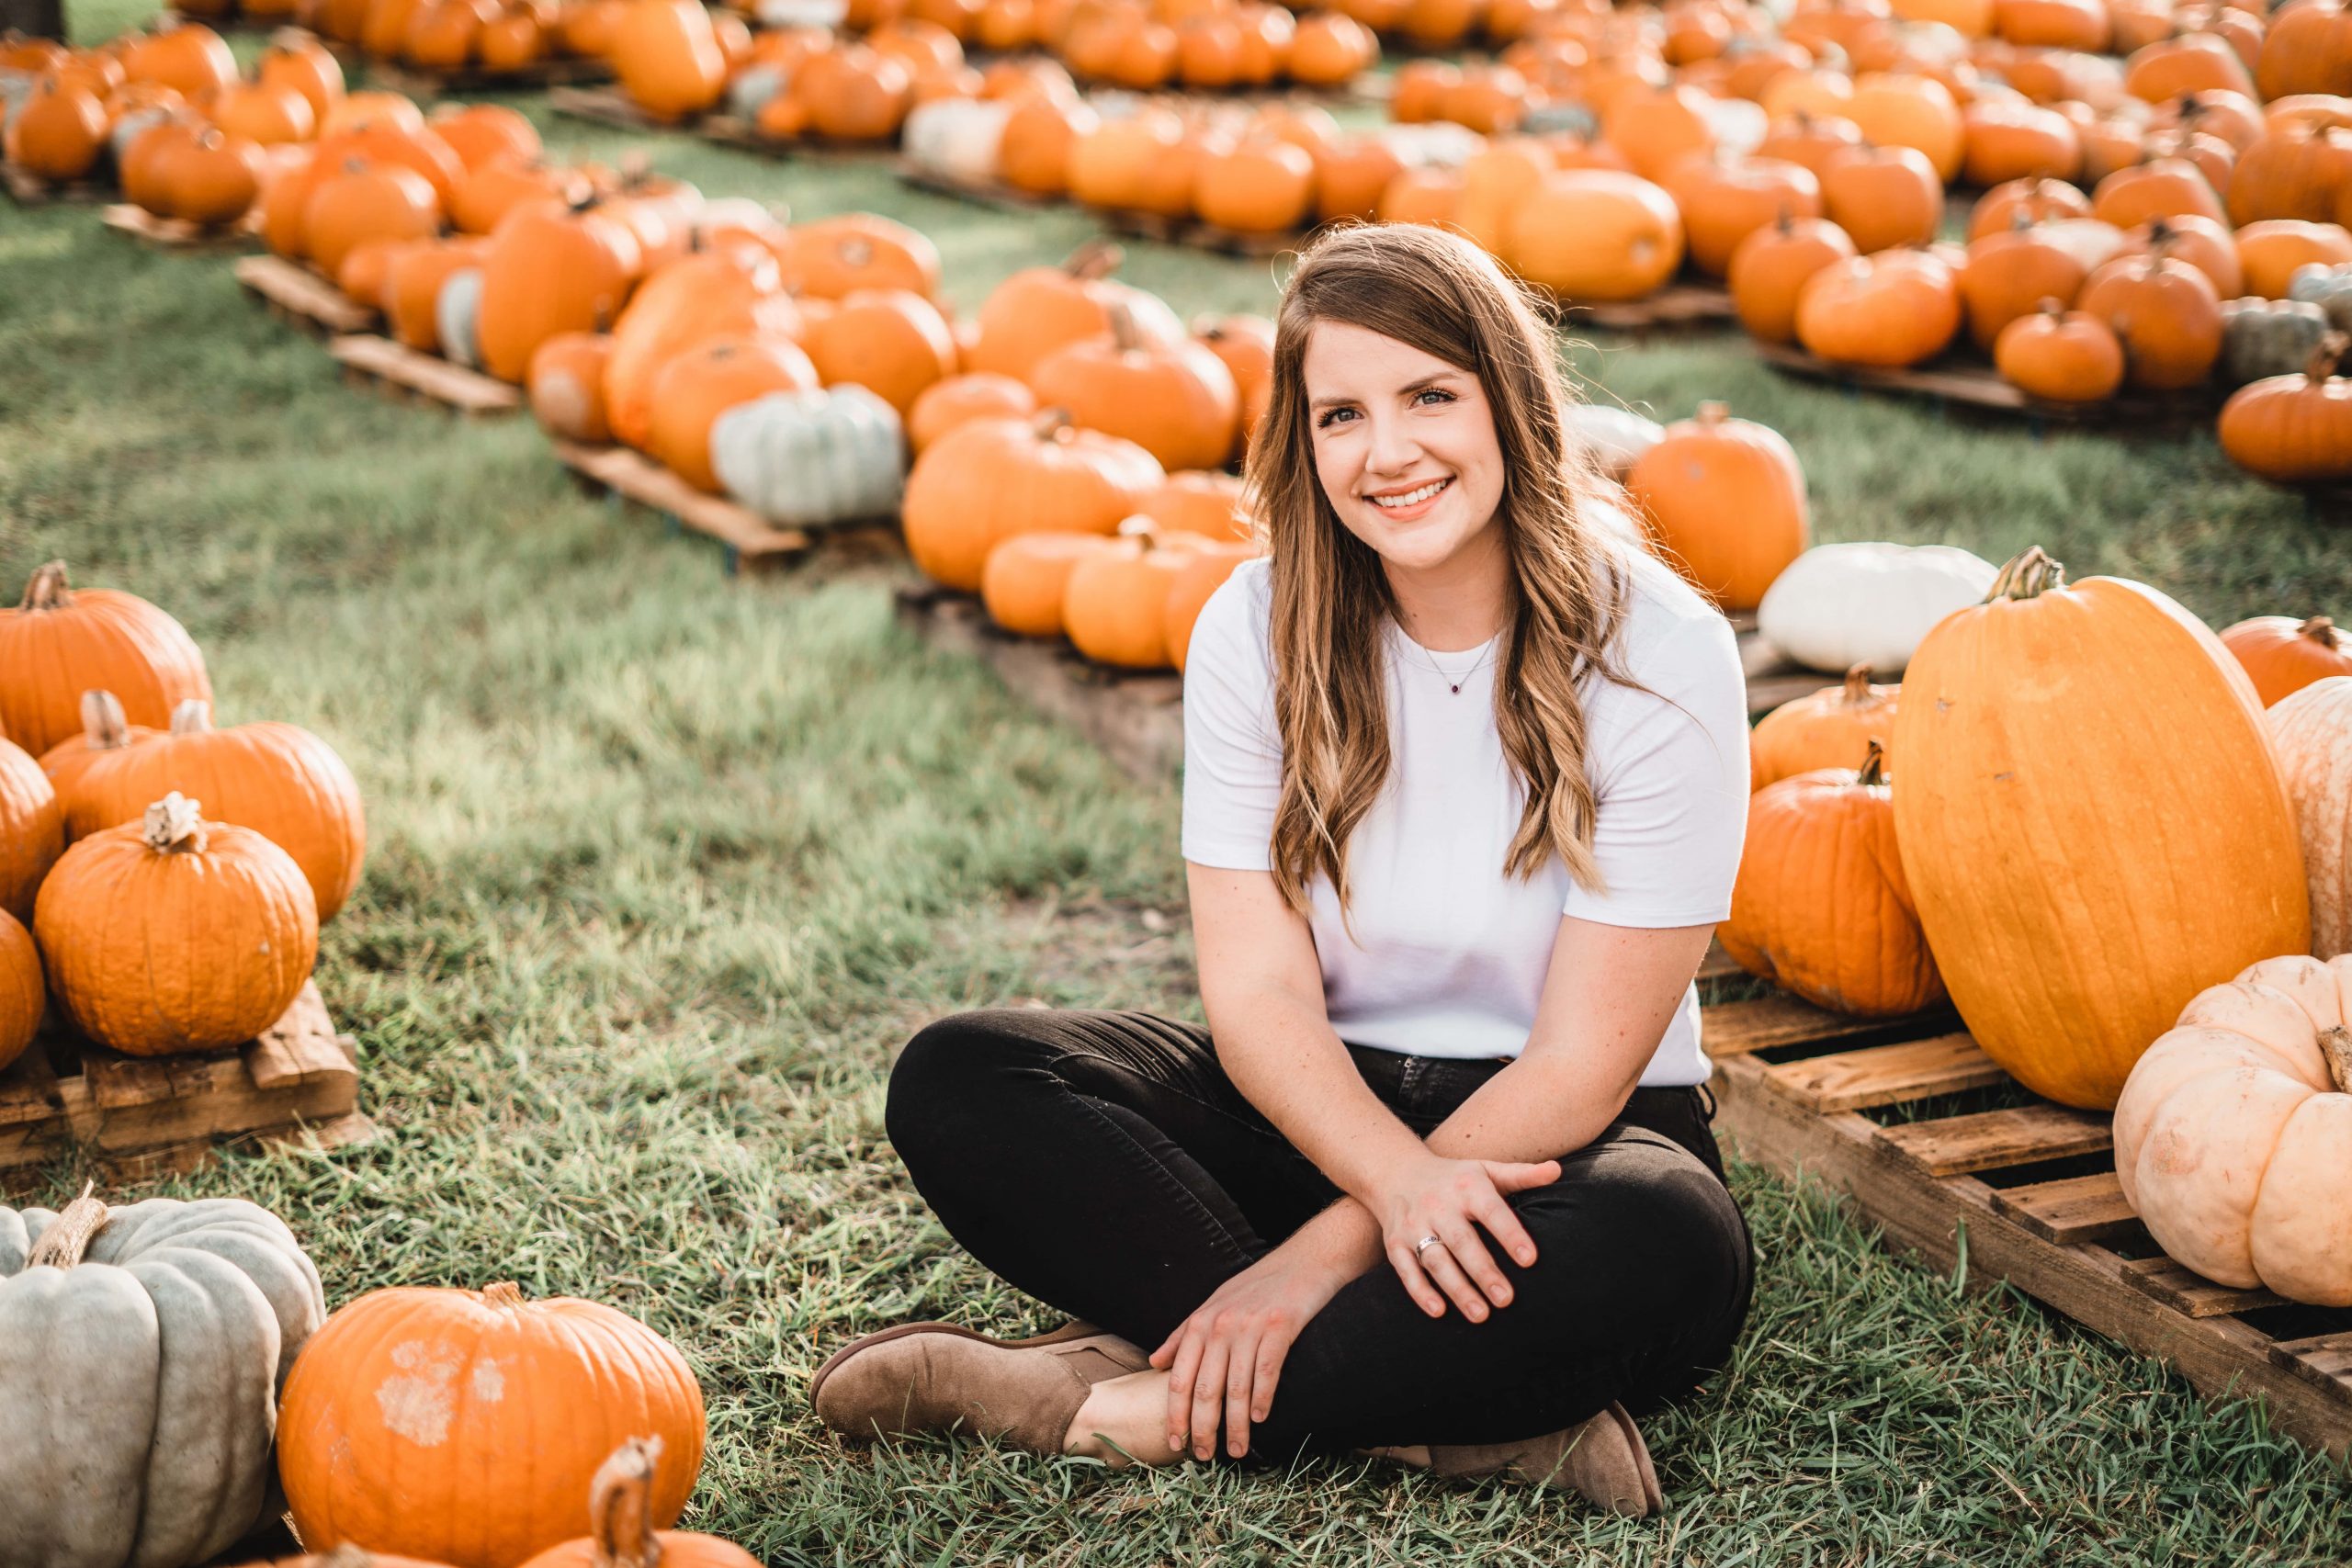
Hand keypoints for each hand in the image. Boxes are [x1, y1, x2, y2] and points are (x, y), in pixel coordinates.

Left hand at [1150, 1246, 1346, 1461]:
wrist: (1304, 1260)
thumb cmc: (1257, 1287)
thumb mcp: (1213, 1304)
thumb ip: (1183, 1334)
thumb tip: (1154, 1362)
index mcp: (1200, 1323)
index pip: (1180, 1379)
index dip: (1175, 1415)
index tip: (1174, 1443)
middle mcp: (1220, 1325)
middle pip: (1205, 1389)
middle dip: (1203, 1428)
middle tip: (1205, 1456)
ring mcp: (1250, 1326)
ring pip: (1236, 1387)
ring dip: (1236, 1424)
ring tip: (1237, 1449)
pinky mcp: (1281, 1326)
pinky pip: (1268, 1370)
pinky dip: (1263, 1398)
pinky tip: (1261, 1419)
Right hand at [1374, 1152, 1559, 1321]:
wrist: (1395, 1171)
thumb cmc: (1454, 1178)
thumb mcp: (1486, 1171)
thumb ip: (1521, 1175)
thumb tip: (1557, 1171)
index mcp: (1466, 1187)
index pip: (1491, 1211)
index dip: (1510, 1235)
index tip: (1530, 1260)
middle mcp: (1438, 1205)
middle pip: (1462, 1242)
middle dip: (1484, 1271)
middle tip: (1507, 1300)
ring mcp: (1414, 1226)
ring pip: (1435, 1260)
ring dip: (1457, 1288)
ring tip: (1481, 1314)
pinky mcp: (1395, 1244)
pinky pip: (1406, 1270)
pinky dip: (1420, 1291)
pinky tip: (1439, 1311)